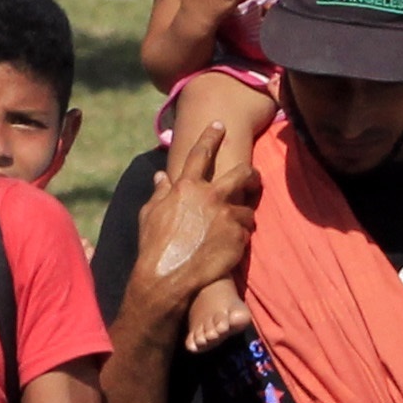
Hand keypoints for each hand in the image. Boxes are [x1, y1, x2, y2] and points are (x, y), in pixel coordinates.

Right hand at [129, 117, 261, 318]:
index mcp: (187, 186)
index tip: (220, 125)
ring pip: (247, 208)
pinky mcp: (239, 236)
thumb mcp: (150, 214)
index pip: (201, 153)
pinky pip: (247, 230)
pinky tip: (232, 245)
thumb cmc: (154, 246)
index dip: (211, 136)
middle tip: (252, 176)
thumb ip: (160, 192)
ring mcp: (227, 216)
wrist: (168, 276)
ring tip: (236, 227)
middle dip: (250, 173)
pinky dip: (241, 236)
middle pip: (241, 173)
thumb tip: (161, 177)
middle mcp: (211, 196)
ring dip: (243, 216)